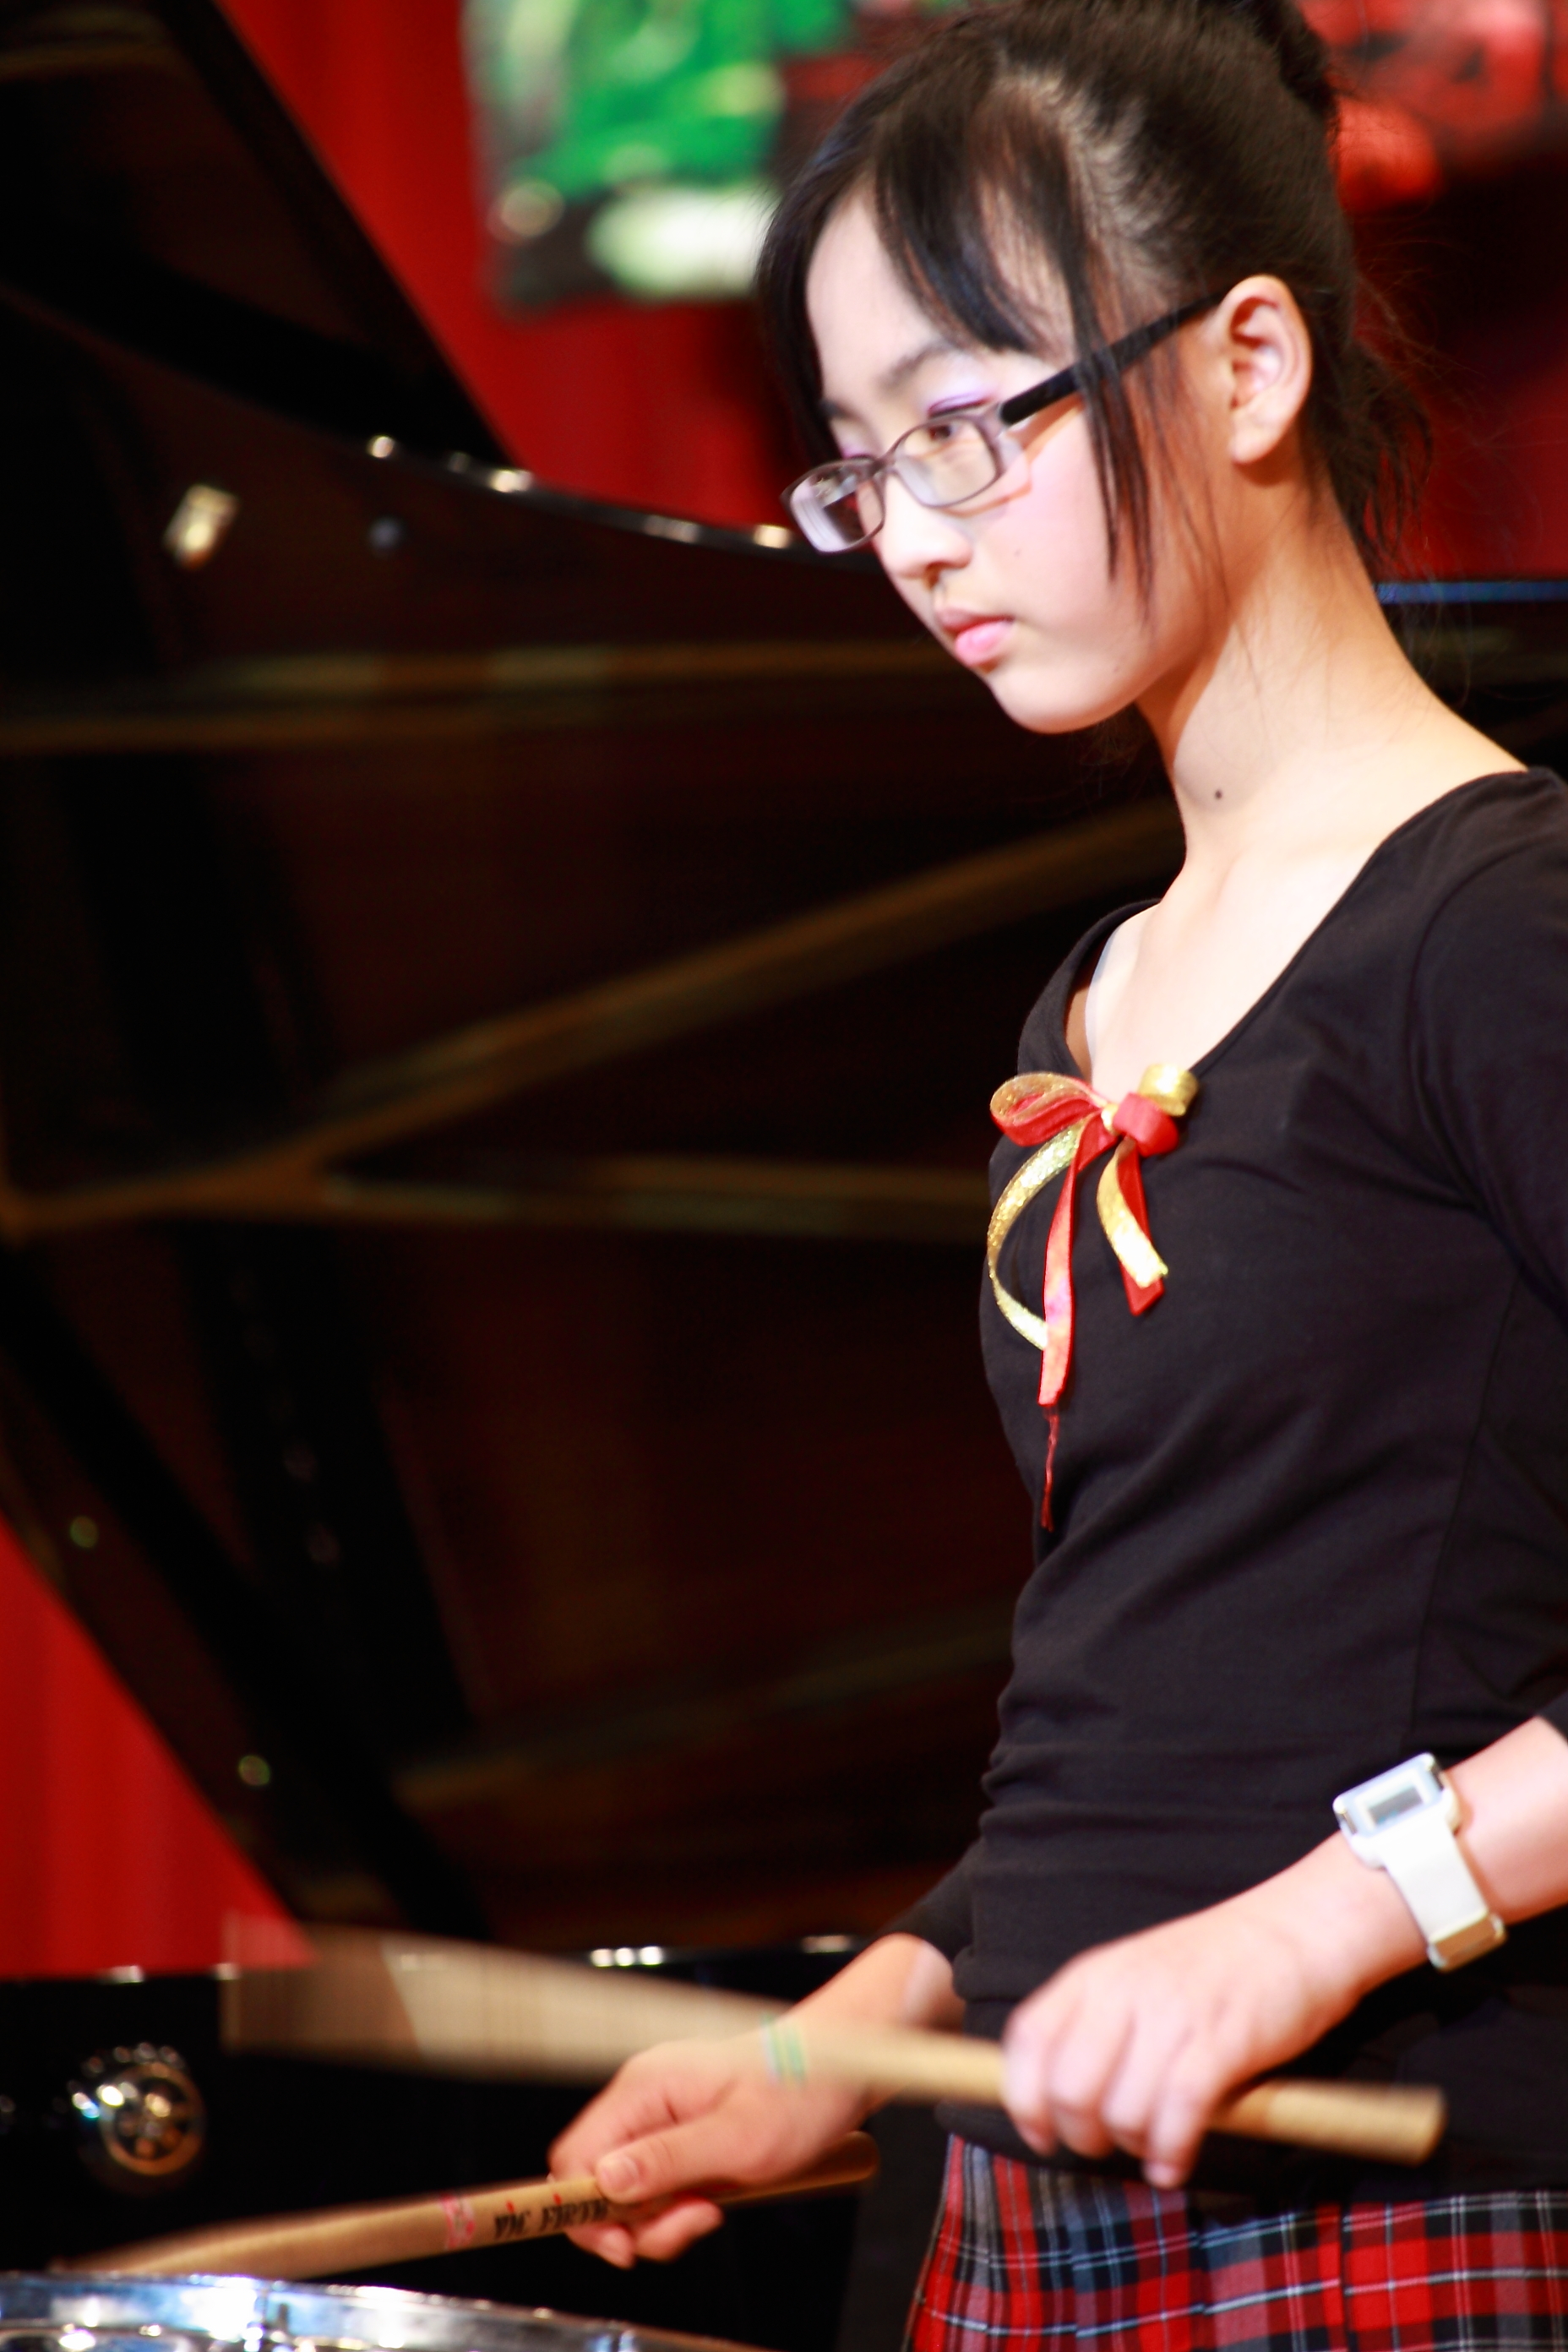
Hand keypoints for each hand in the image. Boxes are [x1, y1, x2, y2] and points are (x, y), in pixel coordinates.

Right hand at [548, 1932, 956, 2265]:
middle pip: (597, 2182)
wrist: (839, 2071)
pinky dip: (679, 2208)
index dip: (586, 2210)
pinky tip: (715, 2200)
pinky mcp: (680, 2137)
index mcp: (644, 2088)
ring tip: (712, 2208)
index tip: (625, 2244)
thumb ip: (667, 2161)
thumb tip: (605, 2183)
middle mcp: (643, 2100)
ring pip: (628, 2193)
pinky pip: (657, 2188)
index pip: (574, 2158)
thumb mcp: (737, 2139)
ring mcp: (660, 2118)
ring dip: (663, 2219)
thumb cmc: (798, 2091)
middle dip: (634, 2221)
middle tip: (691, 2221)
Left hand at [1002, 1834, 1422, 2188]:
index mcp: (1096, 1973)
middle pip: (1068, 2088)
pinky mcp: (1220, 2044)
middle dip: (1081, 2134)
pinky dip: (1170, 2153)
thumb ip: (1097, 2022)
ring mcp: (1172, 2015)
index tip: (1039, 2132)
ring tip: (1153, 2146)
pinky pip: (1176, 2117)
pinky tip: (1174, 2163)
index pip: (1030, 2039)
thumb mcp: (1138, 1974)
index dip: (1023, 2096)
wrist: (1297, 1928)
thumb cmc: (1217, 1965)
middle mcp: (1124, 1991)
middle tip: (1105, 2145)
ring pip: (1121, 2111)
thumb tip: (1057, 2096)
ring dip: (1134, 2146)